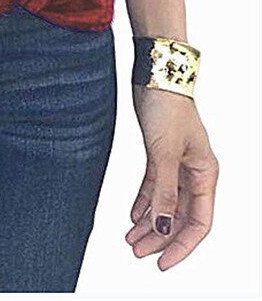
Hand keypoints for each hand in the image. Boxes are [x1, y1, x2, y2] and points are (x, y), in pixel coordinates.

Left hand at [126, 84, 218, 270]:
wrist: (156, 72)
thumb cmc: (167, 106)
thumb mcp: (163, 153)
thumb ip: (163, 193)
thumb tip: (162, 228)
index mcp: (205, 173)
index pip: (198, 222)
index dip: (181, 245)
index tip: (162, 262)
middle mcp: (194, 171)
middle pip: (180, 215)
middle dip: (160, 236)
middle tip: (137, 252)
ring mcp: (177, 162)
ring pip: (165, 203)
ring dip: (149, 221)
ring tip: (130, 238)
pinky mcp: (160, 151)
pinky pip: (155, 185)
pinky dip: (144, 201)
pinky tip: (133, 214)